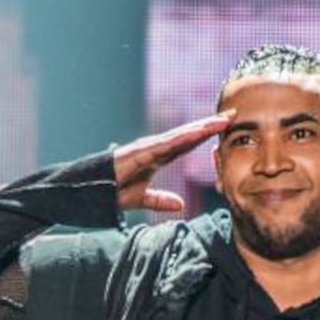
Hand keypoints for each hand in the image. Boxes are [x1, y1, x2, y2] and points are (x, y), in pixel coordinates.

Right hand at [113, 110, 235, 210]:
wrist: (86, 192)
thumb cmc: (109, 191)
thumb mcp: (141, 199)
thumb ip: (160, 200)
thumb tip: (180, 205)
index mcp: (157, 156)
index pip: (187, 143)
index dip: (206, 135)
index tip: (226, 128)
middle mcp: (154, 147)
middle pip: (188, 134)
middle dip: (210, 125)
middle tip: (233, 115)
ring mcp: (147, 147)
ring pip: (180, 135)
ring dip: (201, 127)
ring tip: (222, 119)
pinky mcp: (139, 152)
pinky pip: (165, 144)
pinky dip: (181, 138)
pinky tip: (197, 133)